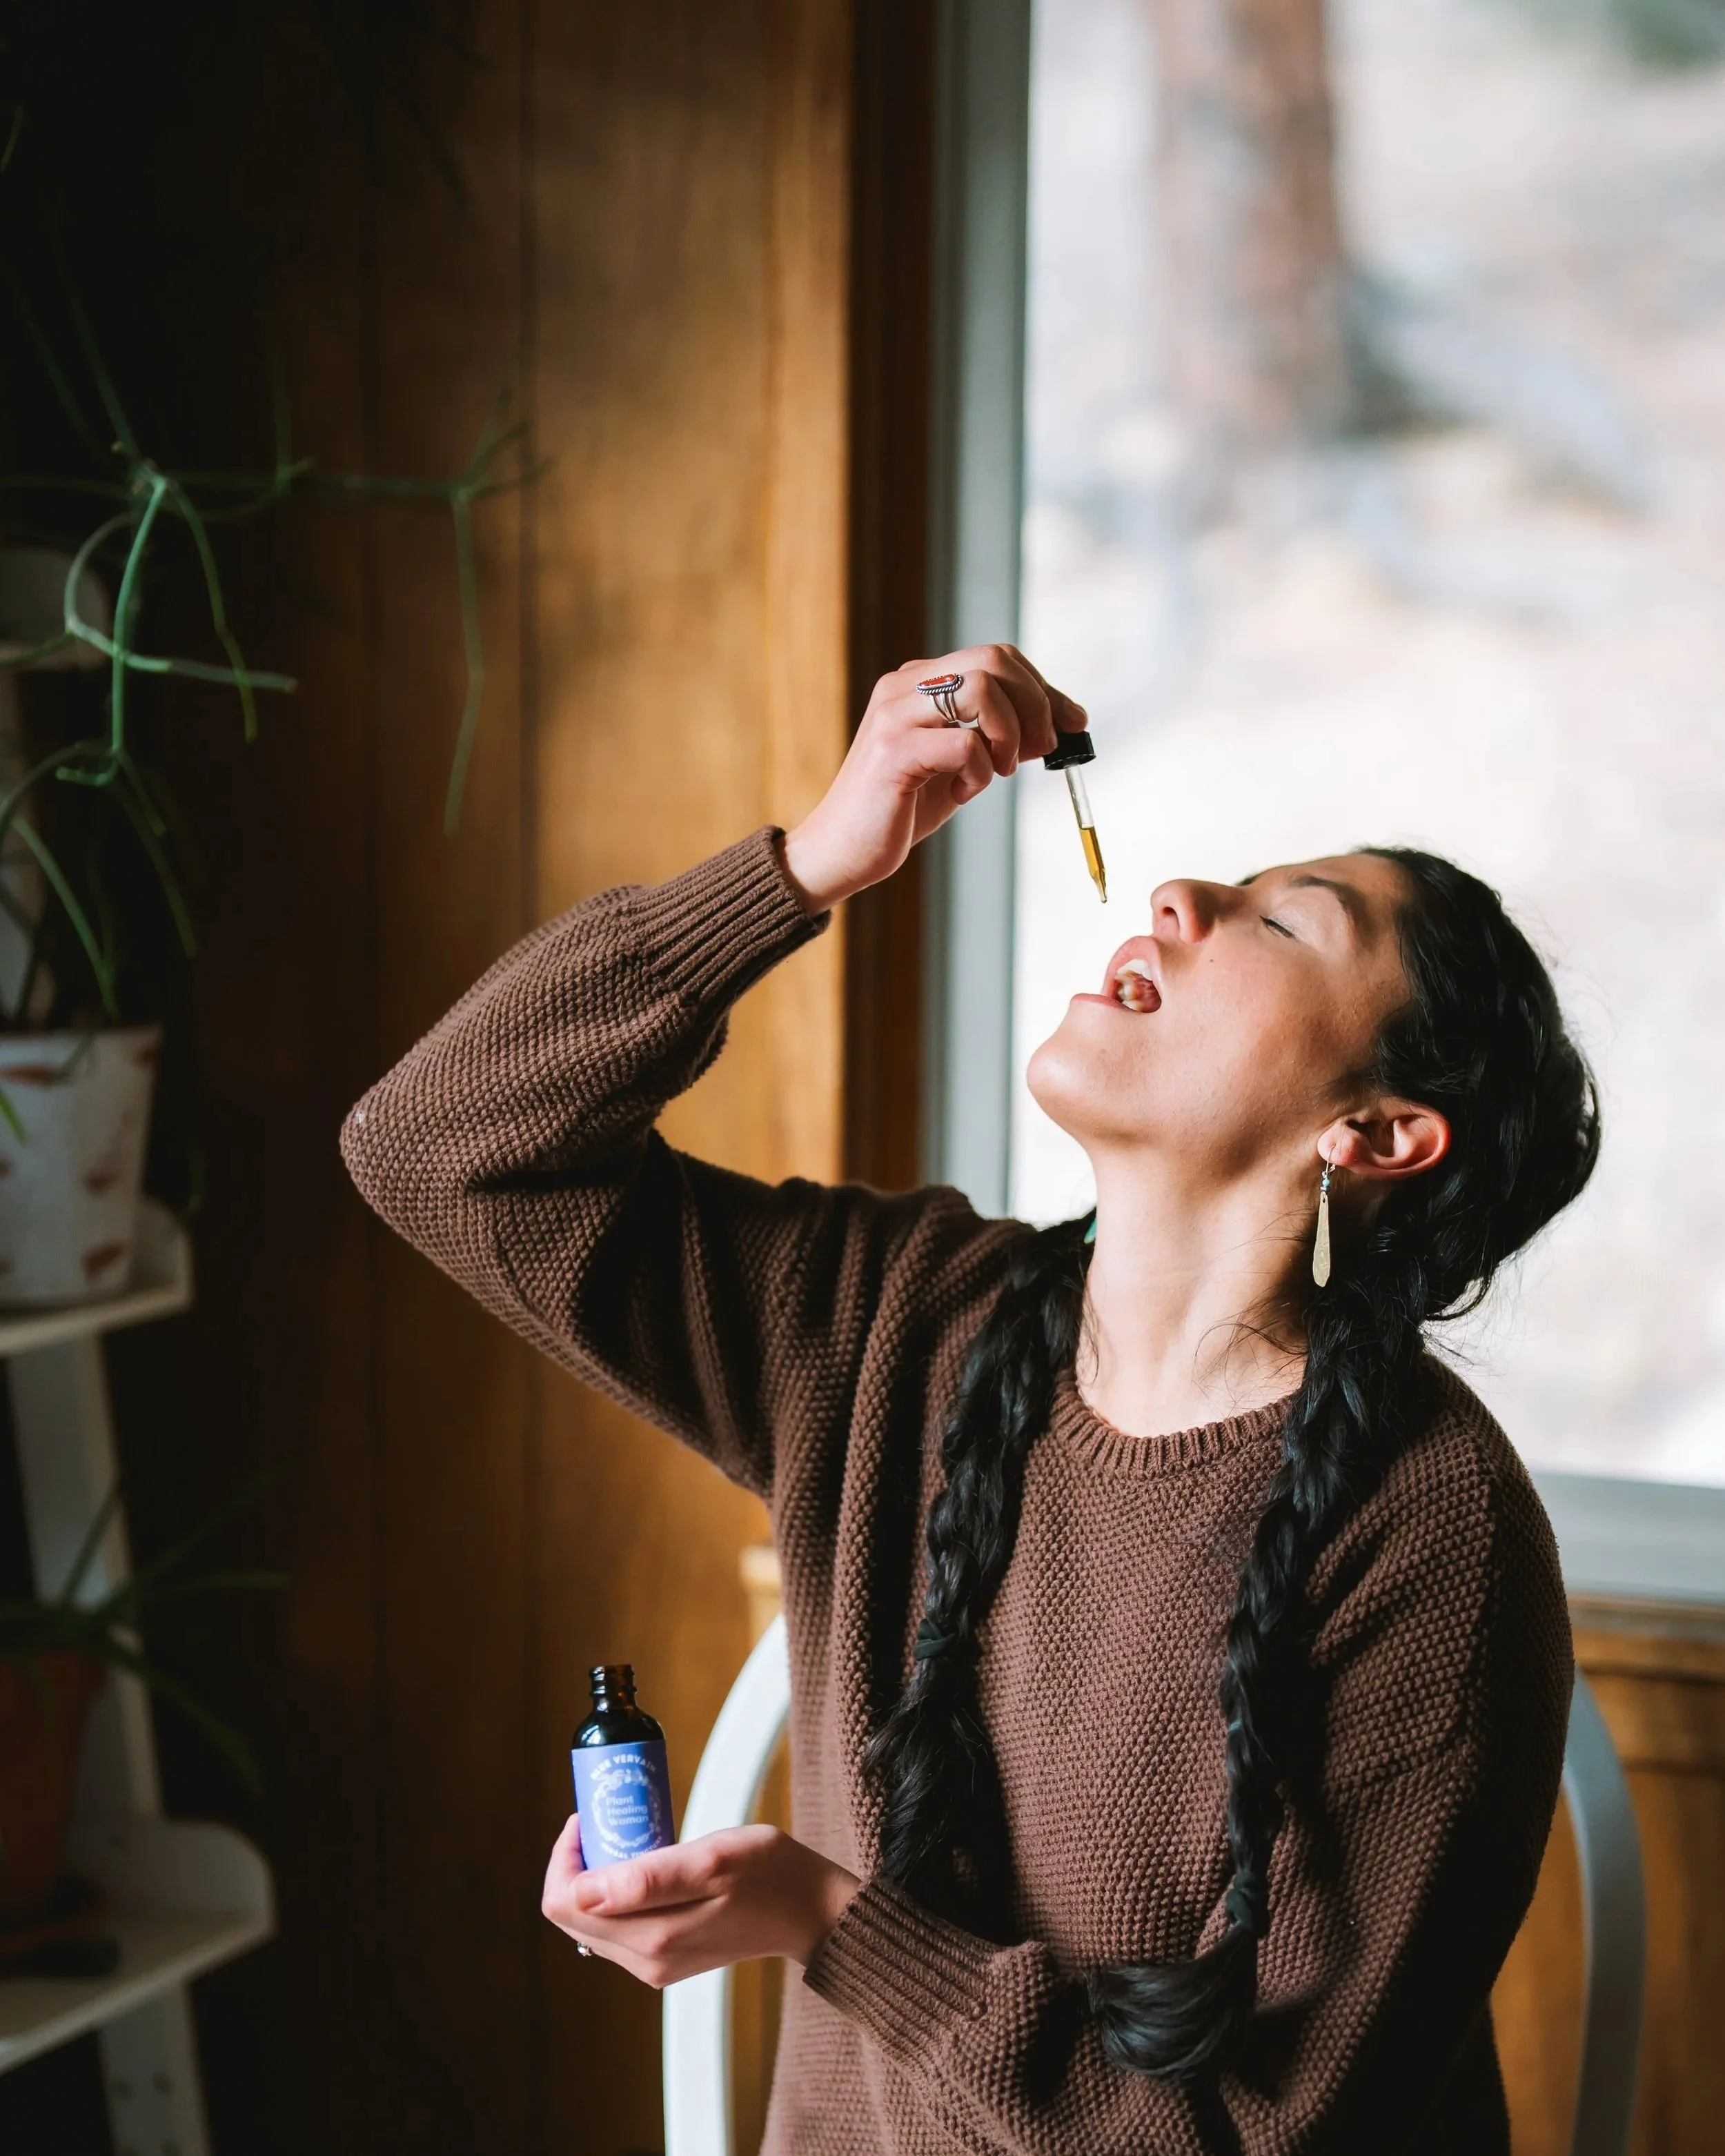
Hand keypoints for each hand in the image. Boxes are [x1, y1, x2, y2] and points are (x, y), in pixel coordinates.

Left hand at [540, 1816, 860, 1987]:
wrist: (810, 1911)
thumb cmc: (769, 1873)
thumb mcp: (712, 1861)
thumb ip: (647, 1879)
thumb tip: (582, 1893)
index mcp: (652, 1937)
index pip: (564, 1903)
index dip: (564, 1856)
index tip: (589, 1816)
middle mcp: (646, 1961)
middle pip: (572, 1914)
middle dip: (579, 1863)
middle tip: (610, 1819)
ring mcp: (655, 1964)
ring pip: (592, 1920)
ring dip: (598, 1876)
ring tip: (631, 1837)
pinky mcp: (667, 1959)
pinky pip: (618, 1927)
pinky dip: (619, 1892)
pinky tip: (647, 1864)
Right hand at [780, 645, 1087, 913]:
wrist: (841, 852)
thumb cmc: (900, 809)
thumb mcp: (958, 764)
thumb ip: (995, 737)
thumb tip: (1057, 724)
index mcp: (918, 681)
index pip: (996, 658)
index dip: (1043, 688)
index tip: (1072, 723)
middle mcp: (903, 686)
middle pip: (994, 661)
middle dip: (1037, 705)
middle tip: (1041, 751)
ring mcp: (895, 715)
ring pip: (982, 689)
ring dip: (1010, 734)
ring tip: (997, 772)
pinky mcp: (893, 751)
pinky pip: (965, 744)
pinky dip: (980, 773)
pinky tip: (962, 793)